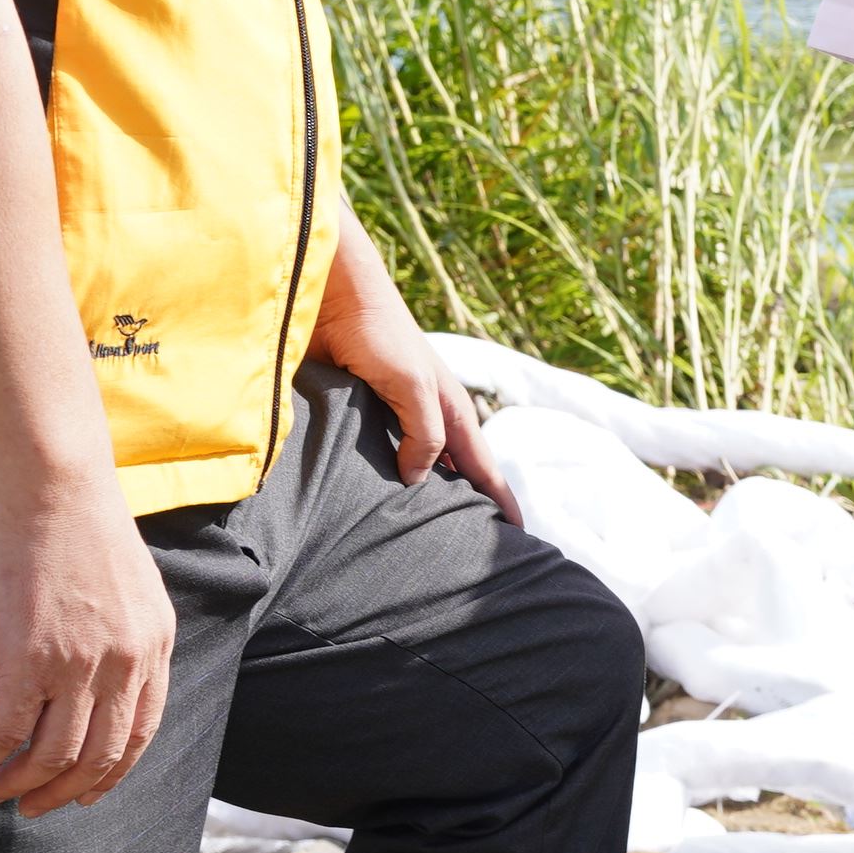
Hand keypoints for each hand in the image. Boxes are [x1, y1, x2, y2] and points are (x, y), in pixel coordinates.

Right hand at [0, 473, 175, 813]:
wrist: (56, 492)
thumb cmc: (82, 533)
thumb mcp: (129, 593)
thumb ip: (121, 643)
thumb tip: (90, 689)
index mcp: (154, 646)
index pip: (140, 732)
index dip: (111, 772)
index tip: (86, 794)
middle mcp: (125, 663)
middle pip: (98, 755)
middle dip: (62, 792)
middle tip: (30, 807)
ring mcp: (79, 665)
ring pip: (50, 754)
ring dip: (17, 784)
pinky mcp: (29, 661)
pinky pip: (4, 733)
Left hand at [311, 232, 520, 524]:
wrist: (335, 299)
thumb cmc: (380, 334)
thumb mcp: (412, 384)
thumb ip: (425, 432)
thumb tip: (419, 480)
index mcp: (451, 410)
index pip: (483, 468)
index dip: (501, 500)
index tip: (518, 536)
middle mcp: (428, 419)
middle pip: (455, 476)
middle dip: (468, 510)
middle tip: (471, 553)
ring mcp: (395, 421)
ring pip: (417, 473)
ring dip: (422, 503)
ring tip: (424, 542)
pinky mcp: (359, 421)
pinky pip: (377, 465)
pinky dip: (383, 488)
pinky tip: (371, 508)